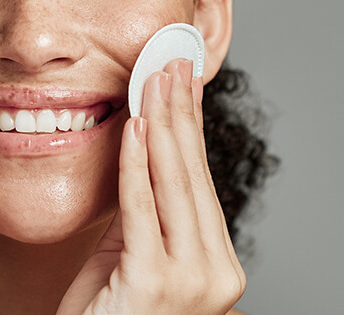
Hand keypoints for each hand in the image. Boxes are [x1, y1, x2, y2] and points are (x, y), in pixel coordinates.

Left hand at [57, 59, 245, 314]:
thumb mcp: (127, 257)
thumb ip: (141, 212)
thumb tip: (141, 150)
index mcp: (215, 262)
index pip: (198, 179)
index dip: (189, 124)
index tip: (181, 79)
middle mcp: (215, 271)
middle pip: (191, 173)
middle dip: (180, 110)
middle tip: (172, 60)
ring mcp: (191, 281)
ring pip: (173, 183)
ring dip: (162, 123)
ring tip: (155, 77)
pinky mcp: (155, 284)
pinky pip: (141, 210)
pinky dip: (137, 165)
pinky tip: (135, 125)